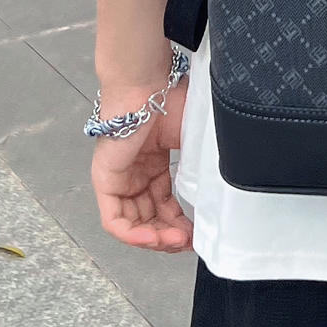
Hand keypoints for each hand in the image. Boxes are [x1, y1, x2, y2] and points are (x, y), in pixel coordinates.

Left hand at [90, 78, 191, 251]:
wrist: (149, 85)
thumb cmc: (172, 100)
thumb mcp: (194, 142)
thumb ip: (203, 169)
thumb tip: (221, 197)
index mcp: (154, 165)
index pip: (165, 206)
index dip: (181, 225)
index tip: (198, 234)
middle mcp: (135, 175)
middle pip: (150, 219)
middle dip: (170, 236)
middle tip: (189, 242)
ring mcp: (119, 178)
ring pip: (133, 225)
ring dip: (155, 238)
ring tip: (176, 241)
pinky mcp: (105, 180)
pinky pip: (114, 219)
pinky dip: (133, 235)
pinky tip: (154, 237)